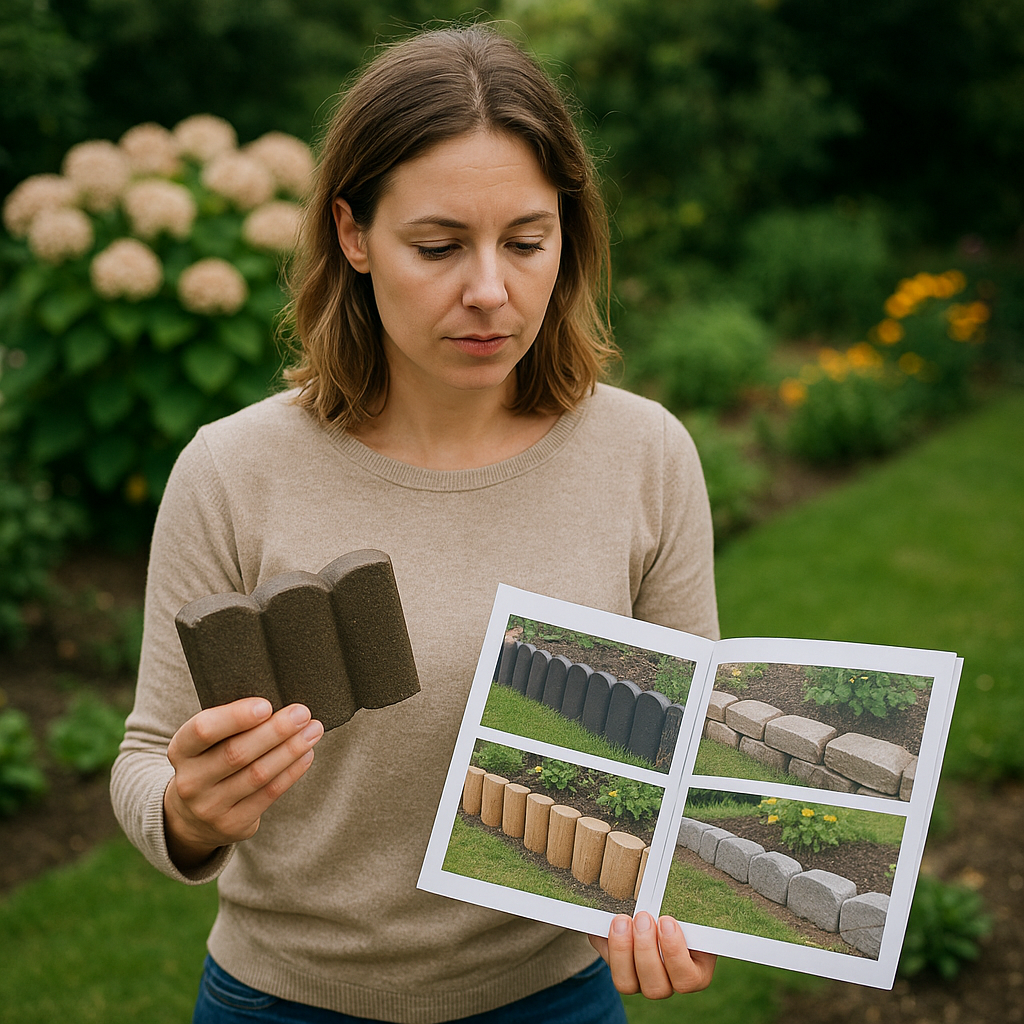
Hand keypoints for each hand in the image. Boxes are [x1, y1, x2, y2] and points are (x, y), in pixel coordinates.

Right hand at [163, 698, 323, 869]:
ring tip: (313, 730)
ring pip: (258, 774)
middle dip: (275, 731)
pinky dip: (292, 772)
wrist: (192, 816)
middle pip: (236, 753)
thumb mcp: (206, 743)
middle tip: (302, 713)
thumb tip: (278, 704)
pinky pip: (269, 794)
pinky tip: (306, 754)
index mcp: (180, 750)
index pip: (203, 730)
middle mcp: (190, 781)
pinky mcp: (232, 824)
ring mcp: (210, 807)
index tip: (266, 705)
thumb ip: (230, 725)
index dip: (235, 717)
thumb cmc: (209, 761)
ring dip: (290, 750)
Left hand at [589, 912, 716, 998]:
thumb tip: (684, 894)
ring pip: (628, 984)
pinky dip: (609, 946)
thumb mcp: (688, 907)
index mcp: (694, 971)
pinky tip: (612, 924)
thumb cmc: (679, 909)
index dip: (675, 953)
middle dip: (646, 949)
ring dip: (623, 950)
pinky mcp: (621, 973)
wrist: (654, 911)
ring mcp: (641, 982)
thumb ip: (685, 907)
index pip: (689, 978)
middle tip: (643, 917)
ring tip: (623, 921)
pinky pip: (611, 969)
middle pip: (657, 987)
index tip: (666, 921)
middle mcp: (667, 983)